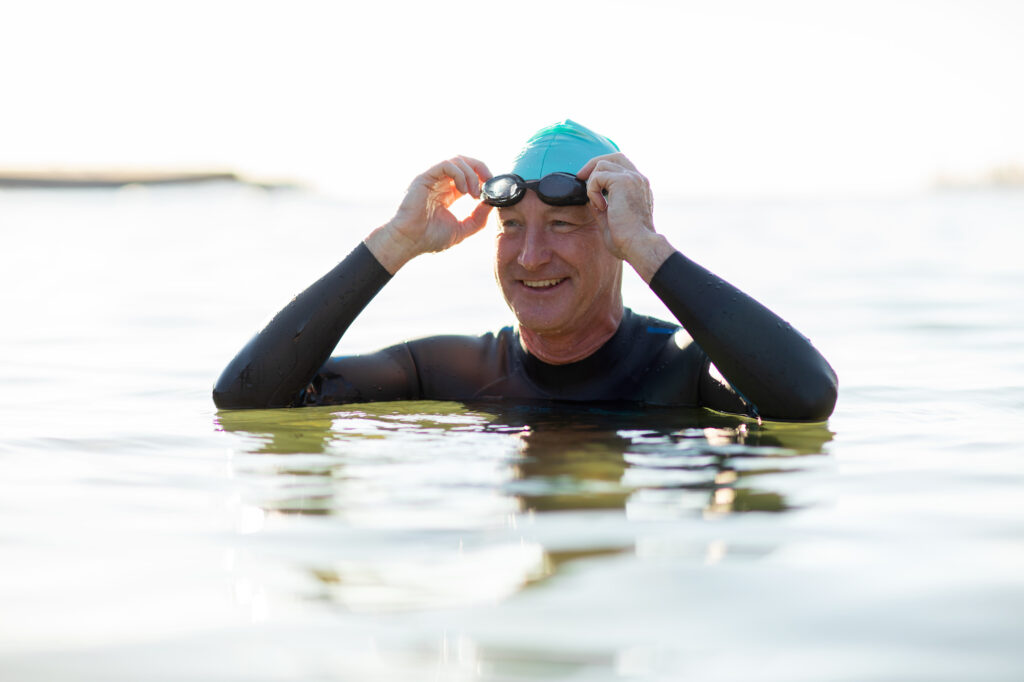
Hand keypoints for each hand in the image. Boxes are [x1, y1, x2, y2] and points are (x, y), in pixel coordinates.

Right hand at [366, 156, 493, 273]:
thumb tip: (491, 204)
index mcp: (448, 192)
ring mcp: (432, 178)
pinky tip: (463, 191)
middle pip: (464, 162)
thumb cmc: (429, 238)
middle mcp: (440, 182)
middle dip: (480, 168)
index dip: (482, 177)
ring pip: (457, 160)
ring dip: (471, 174)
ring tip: (474, 193)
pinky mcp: (424, 177)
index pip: (468, 174)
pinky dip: (459, 174)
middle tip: (489, 183)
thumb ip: (477, 218)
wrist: (408, 241)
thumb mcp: (461, 230)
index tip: (491, 189)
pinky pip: (446, 164)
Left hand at [577, 153, 673, 281]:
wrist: (639, 245)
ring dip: (592, 183)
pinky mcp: (623, 181)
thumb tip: (589, 200)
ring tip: (598, 204)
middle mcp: (638, 179)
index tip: (590, 183)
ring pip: (602, 164)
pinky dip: (592, 190)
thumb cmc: (628, 241)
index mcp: (639, 187)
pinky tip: (600, 206)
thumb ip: (601, 206)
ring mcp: (632, 178)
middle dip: (593, 165)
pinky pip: (597, 176)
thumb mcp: (611, 220)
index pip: (621, 165)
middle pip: (614, 156)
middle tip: (581, 178)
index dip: (602, 169)